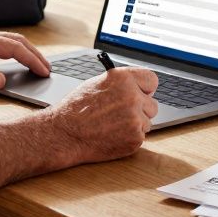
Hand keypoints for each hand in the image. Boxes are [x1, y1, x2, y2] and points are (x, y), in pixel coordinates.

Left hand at [0, 27, 50, 89]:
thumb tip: (2, 81)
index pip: (14, 48)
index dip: (31, 60)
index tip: (43, 71)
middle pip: (17, 41)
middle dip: (35, 54)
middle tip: (47, 69)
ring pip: (11, 40)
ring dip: (27, 51)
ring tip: (38, 65)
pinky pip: (2, 42)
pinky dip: (16, 50)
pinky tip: (19, 59)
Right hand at [44, 66, 158, 163]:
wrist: (65, 133)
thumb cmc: (76, 109)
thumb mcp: (97, 84)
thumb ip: (121, 84)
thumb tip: (137, 87)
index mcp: (124, 78)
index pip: (152, 80)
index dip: (146, 88)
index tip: (143, 93)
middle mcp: (132, 96)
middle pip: (152, 104)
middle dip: (140, 110)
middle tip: (121, 114)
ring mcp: (135, 118)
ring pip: (147, 122)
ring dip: (134, 125)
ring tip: (112, 125)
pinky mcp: (135, 138)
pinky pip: (140, 137)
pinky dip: (129, 138)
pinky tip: (112, 135)